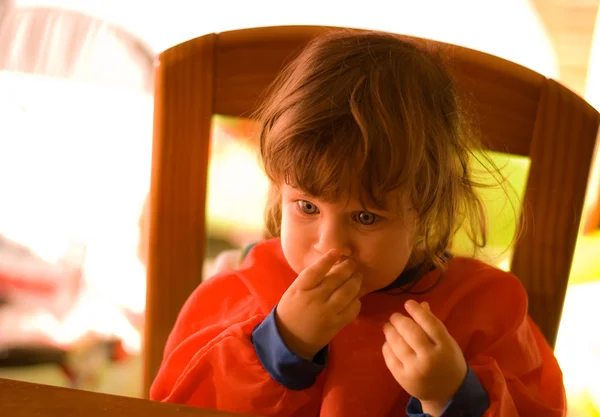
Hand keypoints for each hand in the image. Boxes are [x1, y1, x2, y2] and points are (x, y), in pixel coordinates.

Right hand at [276, 249, 361, 359]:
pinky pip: (353, 309)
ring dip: (356, 281)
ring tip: (357, 276)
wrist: (290, 340)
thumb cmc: (292, 310)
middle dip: (348, 268)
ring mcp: (327, 313)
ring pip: (348, 292)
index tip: (337, 252)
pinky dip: (356, 300)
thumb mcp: (294, 291)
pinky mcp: (337, 324)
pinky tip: (355, 296)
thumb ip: (310, 279)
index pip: (315, 271)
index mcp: (300, 289)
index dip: (327, 260)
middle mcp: (314, 299)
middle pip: (336, 279)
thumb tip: (332, 263)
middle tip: (352, 263)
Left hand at [382, 300, 466, 415]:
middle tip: (395, 316)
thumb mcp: (447, 342)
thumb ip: (433, 324)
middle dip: (399, 320)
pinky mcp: (402, 378)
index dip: (417, 311)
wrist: (447, 394)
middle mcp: (429, 359)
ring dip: (390, 331)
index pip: (430, 324)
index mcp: (445, 347)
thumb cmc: (447, 362)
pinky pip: (389, 356)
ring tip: (388, 326)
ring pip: (397, 343)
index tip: (408, 303)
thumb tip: (420, 304)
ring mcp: (414, 369)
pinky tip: (389, 342)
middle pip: (410, 332)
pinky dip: (387, 346)